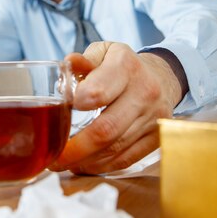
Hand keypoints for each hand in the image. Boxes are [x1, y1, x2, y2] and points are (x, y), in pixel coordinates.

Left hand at [50, 41, 182, 173]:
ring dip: (85, 161)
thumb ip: (83, 60)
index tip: (59, 114)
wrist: (162, 76)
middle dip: (75, 148)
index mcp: (126, 66)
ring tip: (64, 163)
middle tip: (53, 157)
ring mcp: (154, 117)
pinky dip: (102, 166)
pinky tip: (85, 164)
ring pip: (115, 149)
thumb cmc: (123, 65)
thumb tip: (65, 66)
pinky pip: (126, 159)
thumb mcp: (104, 52)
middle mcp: (145, 91)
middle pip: (106, 129)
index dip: (74, 106)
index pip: (97, 93)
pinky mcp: (157, 138)